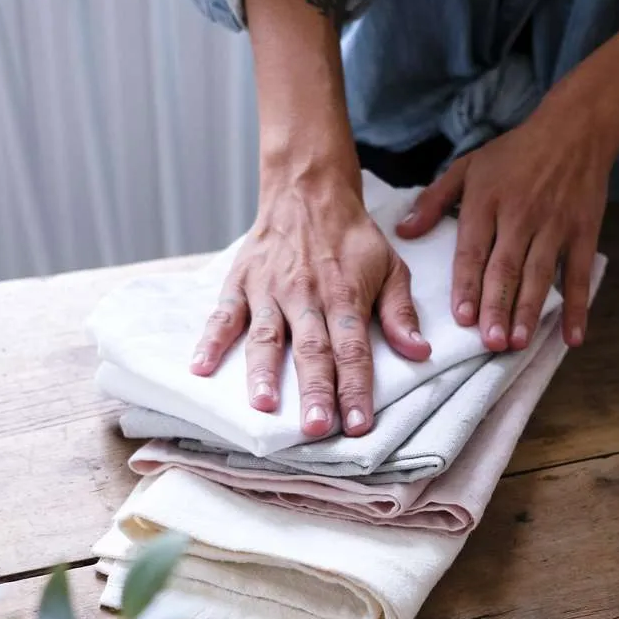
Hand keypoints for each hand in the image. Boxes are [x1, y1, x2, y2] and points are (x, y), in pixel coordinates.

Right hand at [191, 172, 431, 437]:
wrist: (308, 191)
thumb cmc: (352, 238)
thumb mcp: (390, 268)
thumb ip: (400, 313)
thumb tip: (419, 351)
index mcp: (345, 297)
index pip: (353, 350)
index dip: (356, 388)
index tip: (359, 423)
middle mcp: (306, 296)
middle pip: (311, 350)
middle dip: (314, 390)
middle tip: (316, 428)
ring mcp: (269, 291)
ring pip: (266, 337)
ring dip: (264, 372)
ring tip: (263, 405)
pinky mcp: (240, 284)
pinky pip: (223, 315)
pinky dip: (210, 341)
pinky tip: (199, 368)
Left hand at [395, 104, 612, 350]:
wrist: (575, 129)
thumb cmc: (516, 151)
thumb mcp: (469, 166)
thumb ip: (434, 200)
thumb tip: (404, 231)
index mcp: (487, 200)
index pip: (474, 249)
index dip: (468, 284)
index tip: (462, 317)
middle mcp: (521, 215)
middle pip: (506, 267)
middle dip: (498, 307)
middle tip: (490, 342)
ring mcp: (555, 225)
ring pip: (539, 274)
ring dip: (529, 311)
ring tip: (518, 342)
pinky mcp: (584, 232)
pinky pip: (578, 274)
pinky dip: (577, 307)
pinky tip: (572, 337)